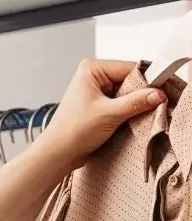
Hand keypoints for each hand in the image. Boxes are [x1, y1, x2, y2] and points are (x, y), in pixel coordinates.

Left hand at [41, 59, 165, 171]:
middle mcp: (93, 76)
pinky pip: (120, 103)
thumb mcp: (109, 114)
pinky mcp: (98, 105)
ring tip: (140, 115)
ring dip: (134, 104)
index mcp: (92, 69)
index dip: (147, 81)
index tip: (161, 92)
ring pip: (126, 93)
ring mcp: (96, 91)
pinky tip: (131, 120)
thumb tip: (158, 94)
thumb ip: (135, 102)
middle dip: (141, 94)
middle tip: (154, 106)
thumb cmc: (73, 131)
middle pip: (129, 80)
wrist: (58, 153)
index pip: (130, 68)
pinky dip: (128, 111)